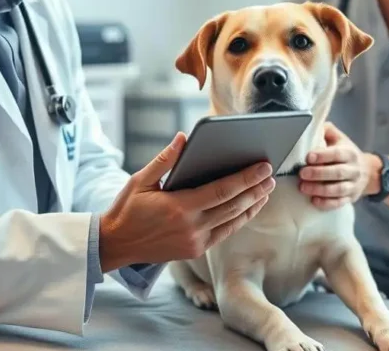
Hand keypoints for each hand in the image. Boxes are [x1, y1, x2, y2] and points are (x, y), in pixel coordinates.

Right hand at [98, 132, 275, 271]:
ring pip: (233, 221)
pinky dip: (240, 219)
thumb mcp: (140, 180)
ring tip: (267, 189)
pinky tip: (249, 207)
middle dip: (255, 189)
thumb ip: (165, 159)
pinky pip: (225, 233)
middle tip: (272, 174)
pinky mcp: (195, 250)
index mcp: (179, 207)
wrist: (116, 245)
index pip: (222, 190)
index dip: (246, 178)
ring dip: (252, 204)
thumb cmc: (127, 209)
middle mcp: (191, 227)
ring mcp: (195, 242)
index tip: (263, 166)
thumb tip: (183, 137)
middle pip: (233, 206)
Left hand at [298, 122, 378, 209]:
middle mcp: (353, 169)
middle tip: (301, 174)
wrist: (369, 172)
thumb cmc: (346, 152)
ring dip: (320, 189)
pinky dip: (327, 203)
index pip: (336, 154)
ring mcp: (353, 185)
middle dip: (318, 174)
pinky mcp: (350, 198)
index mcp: (349, 153)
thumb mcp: (339, 138)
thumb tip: (310, 124)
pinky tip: (314, 201)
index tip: (308, 157)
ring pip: (338, 189)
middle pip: (337, 172)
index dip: (322, 156)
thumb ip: (326, 130)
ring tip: (303, 187)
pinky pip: (339, 203)